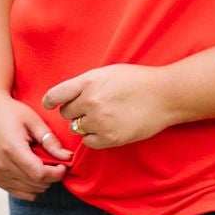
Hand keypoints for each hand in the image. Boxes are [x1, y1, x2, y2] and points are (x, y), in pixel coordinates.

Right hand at [0, 91, 70, 199]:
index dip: (56, 173)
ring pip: (30, 191)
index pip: (39, 174)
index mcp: (12, 149)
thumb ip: (50, 140)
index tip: (63, 165)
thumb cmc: (11, 113)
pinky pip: (20, 193)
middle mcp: (2, 165)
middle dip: (51, 176)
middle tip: (55, 162)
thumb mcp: (33, 121)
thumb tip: (67, 157)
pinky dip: (31, 187)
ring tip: (42, 164)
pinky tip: (32, 172)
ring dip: (41, 182)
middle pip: (36, 184)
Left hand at [43, 64, 181, 149]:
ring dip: (85, 125)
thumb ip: (86, 83)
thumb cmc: (138, 80)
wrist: (164, 95)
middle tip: (91, 109)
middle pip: (66, 113)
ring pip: (77, 128)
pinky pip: (88, 142)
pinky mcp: (109, 138)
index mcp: (88, 82)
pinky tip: (107, 129)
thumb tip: (68, 95)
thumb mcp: (108, 72)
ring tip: (103, 118)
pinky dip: (94, 137)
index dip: (50, 101)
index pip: (56, 95)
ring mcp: (99, 121)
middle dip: (75, 112)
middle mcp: (90, 102)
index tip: (50, 105)